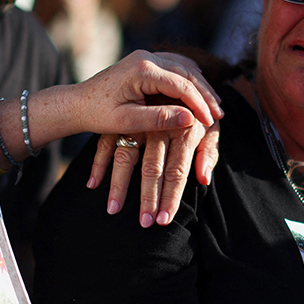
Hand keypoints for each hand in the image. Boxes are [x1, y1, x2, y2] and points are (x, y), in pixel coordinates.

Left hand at [71, 50, 222, 134]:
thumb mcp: (128, 122)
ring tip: (214, 106)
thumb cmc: (99, 115)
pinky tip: (199, 93)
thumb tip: (190, 118)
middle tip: (219, 114)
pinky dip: (189, 80)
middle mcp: (145, 57)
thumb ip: (159, 118)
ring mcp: (145, 56)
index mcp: (142, 69)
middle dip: (205, 94)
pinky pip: (175, 66)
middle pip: (187, 73)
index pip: (182, 85)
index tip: (211, 122)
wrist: (77, 104)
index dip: (200, 104)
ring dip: (200, 86)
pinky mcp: (145, 62)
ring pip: (183, 68)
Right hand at [91, 120, 219, 225]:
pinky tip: (93, 185)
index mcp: (183, 131)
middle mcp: (158, 128)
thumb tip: (204, 179)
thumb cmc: (198, 115)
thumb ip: (208, 153)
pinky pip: (105, 144)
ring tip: (113, 210)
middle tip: (143, 223)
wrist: (177, 81)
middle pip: (151, 168)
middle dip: (147, 198)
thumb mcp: (211, 129)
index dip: (171, 198)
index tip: (164, 220)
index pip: (176, 172)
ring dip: (118, 186)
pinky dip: (98, 164)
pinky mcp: (121, 120)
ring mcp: (137, 123)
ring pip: (125, 158)